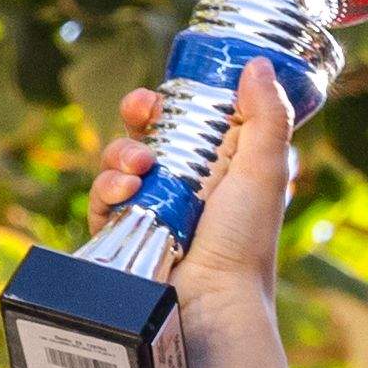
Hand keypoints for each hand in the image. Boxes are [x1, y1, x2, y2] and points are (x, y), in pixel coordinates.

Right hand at [83, 67, 299, 322]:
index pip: (187, 120)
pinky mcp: (123, 237)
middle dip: (135, 117)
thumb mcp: (265, 171)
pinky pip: (101, 201)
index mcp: (221, 170)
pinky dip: (107, 189)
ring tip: (139, 168)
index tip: (161, 94)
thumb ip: (266, 116)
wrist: (212, 305)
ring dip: (121, 153)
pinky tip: (124, 192)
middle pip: (145, 134)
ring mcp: (151, 213)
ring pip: (118, 164)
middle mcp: (185, 189)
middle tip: (141, 113)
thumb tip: (256, 62)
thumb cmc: (245, 242)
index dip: (170, 101)